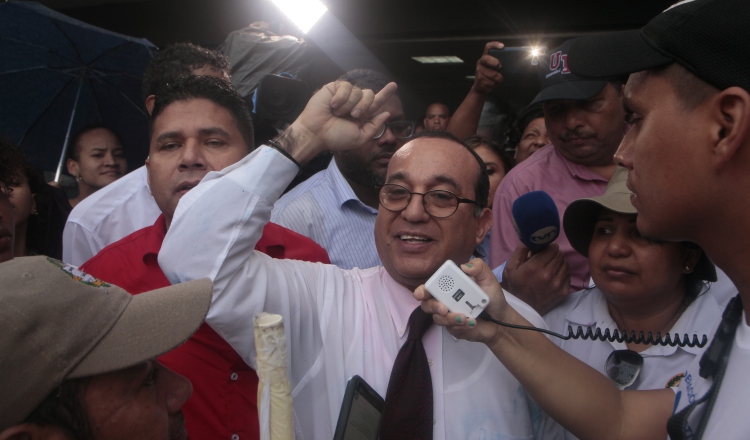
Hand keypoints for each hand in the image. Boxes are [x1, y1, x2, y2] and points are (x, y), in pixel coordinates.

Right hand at [280, 80, 396, 161]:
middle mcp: (354, 103)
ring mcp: (345, 95)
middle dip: (364, 106)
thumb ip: (374, 126)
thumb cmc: (336, 137)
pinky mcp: (335, 88)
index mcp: (362, 114)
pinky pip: (346, 86)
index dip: (385, 94)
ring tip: (338, 113)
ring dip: (349, 105)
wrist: (316, 132)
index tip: (394, 85)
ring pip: (358, 91)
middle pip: (370, 95)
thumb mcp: (359, 137)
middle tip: (353, 116)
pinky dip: (341, 98)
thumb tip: (386, 113)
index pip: (376, 102)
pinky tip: (332, 105)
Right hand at [415, 258, 509, 345]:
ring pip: (438, 319)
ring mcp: (448, 316)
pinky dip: (461, 326)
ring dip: (450, 319)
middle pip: (427, 305)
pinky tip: (472, 323)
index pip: (430, 288)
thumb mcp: (488, 279)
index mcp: (449, 287)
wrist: (501, 319)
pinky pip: (451, 329)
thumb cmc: (492, 297)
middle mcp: (445, 301)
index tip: (421, 294)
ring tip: (465, 318)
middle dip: (433, 307)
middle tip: (444, 309)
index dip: (422, 291)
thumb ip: (479, 268)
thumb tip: (465, 266)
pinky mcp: (454, 329)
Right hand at [472, 41, 503, 94]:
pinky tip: (493, 84)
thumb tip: (513, 62)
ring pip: (492, 74)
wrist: (480, 88)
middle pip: (486, 59)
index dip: (495, 45)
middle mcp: (481, 63)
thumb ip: (501, 63)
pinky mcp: (479, 80)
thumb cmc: (491, 76)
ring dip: (498, 78)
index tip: (502, 46)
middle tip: (500, 66)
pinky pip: (490, 82)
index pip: (488, 47)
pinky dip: (494, 84)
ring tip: (498, 80)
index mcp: (486, 57)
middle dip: (495, 62)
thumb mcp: (495, 68)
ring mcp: (478, 71)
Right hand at [502, 243, 569, 314]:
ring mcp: (558, 284)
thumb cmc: (515, 286)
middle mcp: (549, 275)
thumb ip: (521, 251)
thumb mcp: (511, 267)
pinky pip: (568, 275)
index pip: (552, 249)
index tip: (544, 250)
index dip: (549, 247)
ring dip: (559, 262)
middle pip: (560, 256)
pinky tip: (554, 275)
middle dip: (554, 254)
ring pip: (565, 264)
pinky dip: (562, 272)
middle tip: (547, 257)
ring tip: (550, 265)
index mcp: (535, 268)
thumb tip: (532, 240)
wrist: (522, 308)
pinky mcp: (564, 292)